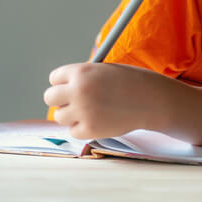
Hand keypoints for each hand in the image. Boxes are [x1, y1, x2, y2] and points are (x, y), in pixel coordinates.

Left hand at [43, 62, 166, 139]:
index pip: (54, 78)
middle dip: (61, 99)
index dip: (64, 82)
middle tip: (74, 101)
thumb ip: (83, 78)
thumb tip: (62, 91)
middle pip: (49, 97)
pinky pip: (73, 131)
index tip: (72, 86)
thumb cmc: (130, 82)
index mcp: (81, 71)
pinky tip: (98, 120)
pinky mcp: (89, 130)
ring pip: (59, 116)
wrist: (151, 99)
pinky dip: (82, 128)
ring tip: (90, 111)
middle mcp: (78, 90)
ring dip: (71, 115)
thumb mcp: (104, 70)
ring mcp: (83, 111)